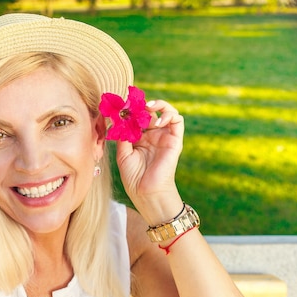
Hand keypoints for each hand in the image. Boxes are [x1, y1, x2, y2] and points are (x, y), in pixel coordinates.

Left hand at [115, 99, 184, 223]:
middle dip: (142, 106)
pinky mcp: (175, 140)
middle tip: (133, 105)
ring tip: (148, 108)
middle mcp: (153, 135)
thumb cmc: (133, 177)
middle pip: (151, 112)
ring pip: (166, 111)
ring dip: (158, 105)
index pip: (138, 117)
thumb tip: (119, 119)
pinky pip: (177, 120)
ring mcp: (164, 137)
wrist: (146, 192)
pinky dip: (169, 114)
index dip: (131, 110)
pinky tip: (157, 121)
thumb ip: (123, 136)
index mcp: (140, 138)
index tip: (122, 106)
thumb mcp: (123, 154)